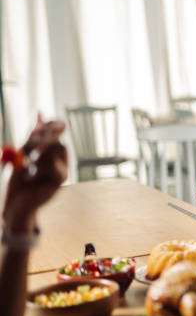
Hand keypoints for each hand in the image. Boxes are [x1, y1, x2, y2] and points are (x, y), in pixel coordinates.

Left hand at [3, 117, 67, 232]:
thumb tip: (39, 112)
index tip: (40, 124)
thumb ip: (31, 134)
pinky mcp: (61, 180)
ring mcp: (62, 168)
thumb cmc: (16, 180)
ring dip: (39, 153)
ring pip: (59, 148)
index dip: (52, 123)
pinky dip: (41, 168)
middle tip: (26, 146)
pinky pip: (56, 166)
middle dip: (42, 138)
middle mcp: (59, 156)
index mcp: (49, 147)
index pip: (58, 128)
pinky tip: (31, 176)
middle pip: (59, 137)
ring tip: (26, 164)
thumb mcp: (20, 153)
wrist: (14, 204)